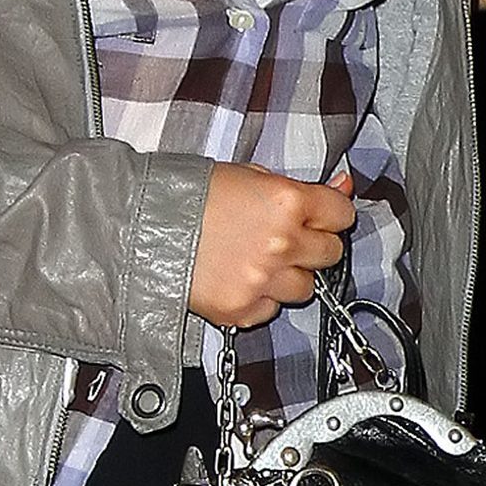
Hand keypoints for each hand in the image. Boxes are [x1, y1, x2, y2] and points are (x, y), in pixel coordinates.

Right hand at [189, 164, 354, 328]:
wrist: (142, 226)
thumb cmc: (191, 195)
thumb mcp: (251, 175)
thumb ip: (301, 187)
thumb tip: (343, 186)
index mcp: (287, 202)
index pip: (342, 215)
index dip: (331, 214)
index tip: (321, 216)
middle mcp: (281, 243)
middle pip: (331, 253)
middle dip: (314, 245)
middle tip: (287, 237)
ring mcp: (262, 280)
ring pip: (306, 288)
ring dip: (289, 275)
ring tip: (257, 259)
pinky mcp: (241, 309)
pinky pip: (271, 310)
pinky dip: (261, 298)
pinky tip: (238, 277)